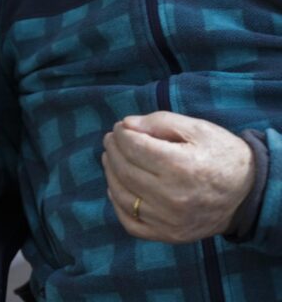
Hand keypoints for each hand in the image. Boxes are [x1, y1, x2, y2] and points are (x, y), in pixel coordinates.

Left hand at [102, 111, 254, 242]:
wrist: (247, 194)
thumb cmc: (221, 155)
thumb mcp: (198, 129)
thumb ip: (160, 122)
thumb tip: (126, 125)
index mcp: (181, 167)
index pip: (135, 147)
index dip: (121, 134)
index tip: (120, 127)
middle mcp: (172, 196)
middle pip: (125, 170)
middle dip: (113, 150)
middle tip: (111, 139)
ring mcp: (168, 220)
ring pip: (122, 195)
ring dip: (110, 173)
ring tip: (110, 158)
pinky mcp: (168, 235)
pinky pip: (130, 223)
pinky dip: (117, 203)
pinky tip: (116, 187)